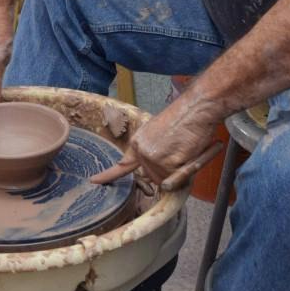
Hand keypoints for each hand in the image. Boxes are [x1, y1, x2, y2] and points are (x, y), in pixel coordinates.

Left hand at [93, 85, 219, 185]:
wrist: (195, 108)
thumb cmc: (184, 120)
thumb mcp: (160, 133)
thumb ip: (153, 152)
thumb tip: (157, 176)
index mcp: (139, 142)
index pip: (122, 164)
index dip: (108, 176)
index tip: (94, 181)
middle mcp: (142, 151)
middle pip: (154, 178)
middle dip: (168, 171)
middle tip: (179, 151)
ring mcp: (154, 158)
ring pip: (167, 181)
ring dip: (178, 172)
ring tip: (184, 151)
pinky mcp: (168, 163)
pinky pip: (179, 180)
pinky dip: (186, 172)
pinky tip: (187, 153)